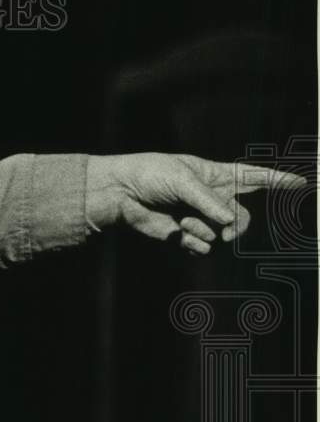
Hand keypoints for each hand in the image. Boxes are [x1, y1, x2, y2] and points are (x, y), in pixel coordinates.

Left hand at [85, 153, 307, 254]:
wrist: (121, 193)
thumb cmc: (150, 175)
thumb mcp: (181, 179)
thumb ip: (208, 199)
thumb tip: (230, 221)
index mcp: (215, 176)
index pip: (253, 177)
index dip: (278, 180)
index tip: (302, 183)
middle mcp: (211, 198)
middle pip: (241, 217)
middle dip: (237, 225)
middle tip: (228, 229)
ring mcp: (198, 218)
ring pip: (221, 234)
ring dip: (202, 229)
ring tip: (180, 219)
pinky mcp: (184, 236)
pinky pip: (203, 247)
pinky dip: (193, 243)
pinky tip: (177, 233)